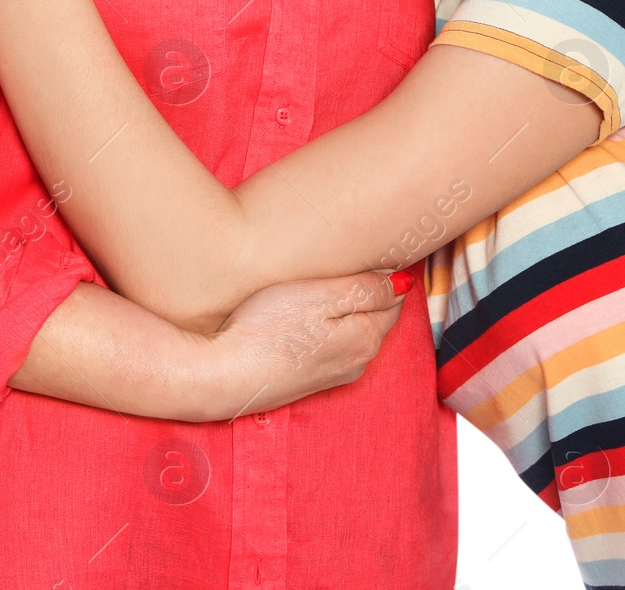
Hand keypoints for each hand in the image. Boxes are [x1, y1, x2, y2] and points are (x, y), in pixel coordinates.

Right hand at [195, 271, 411, 418]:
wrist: (219, 375)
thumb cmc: (267, 328)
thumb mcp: (322, 296)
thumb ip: (367, 289)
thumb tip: (405, 282)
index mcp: (367, 337)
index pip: (395, 297)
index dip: (388, 270)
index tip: (379, 246)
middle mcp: (357, 361)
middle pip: (376, 315)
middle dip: (373, 289)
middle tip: (357, 257)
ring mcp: (332, 373)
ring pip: (354, 329)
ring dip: (351, 307)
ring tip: (333, 279)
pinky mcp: (307, 378)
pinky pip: (333, 343)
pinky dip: (332, 325)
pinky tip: (312, 312)